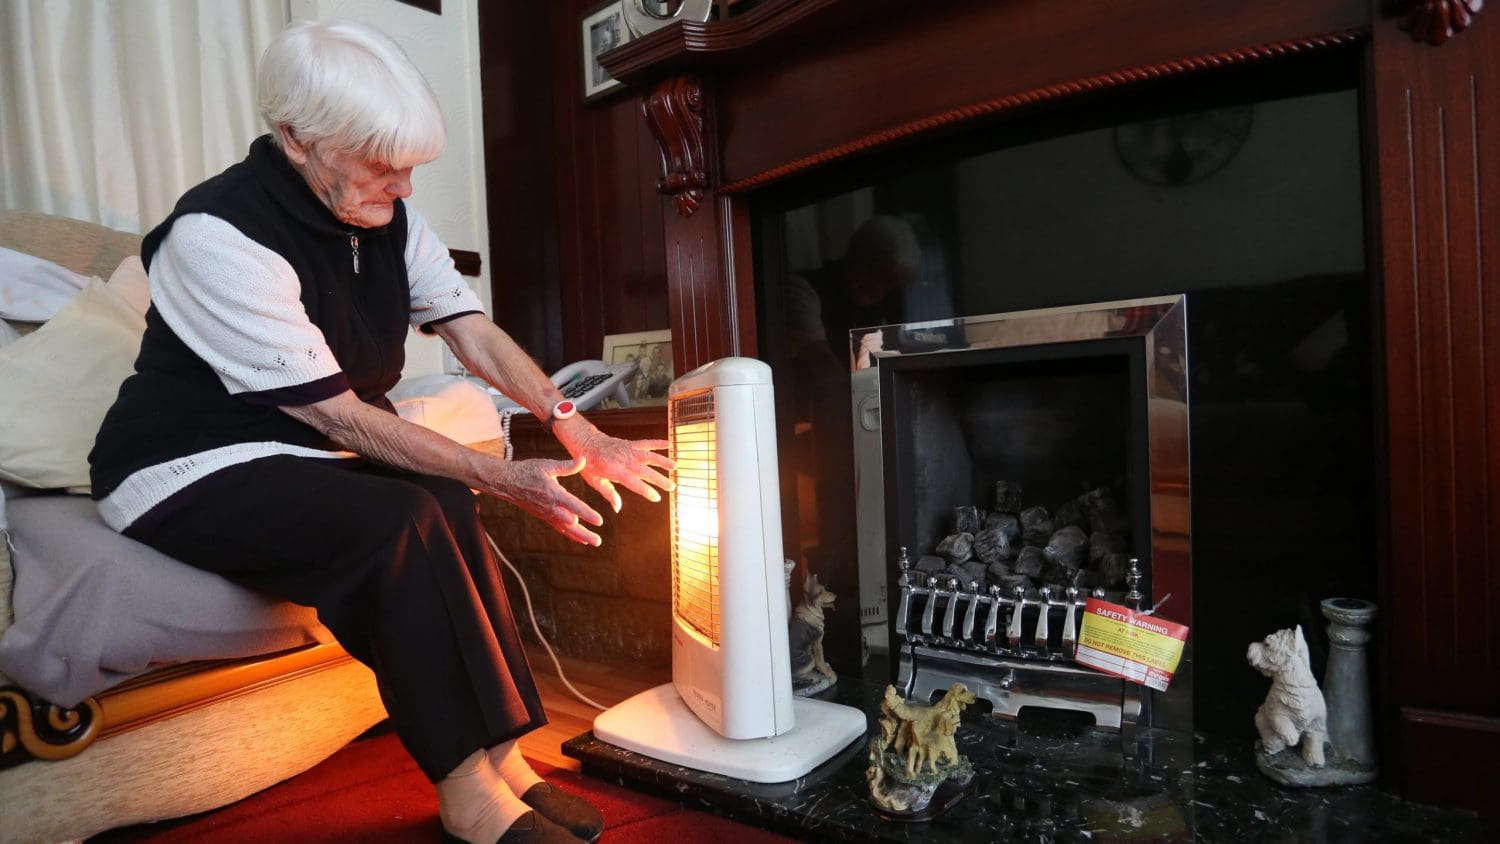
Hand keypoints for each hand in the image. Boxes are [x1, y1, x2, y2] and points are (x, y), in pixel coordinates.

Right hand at [473, 453, 603, 545]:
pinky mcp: (544, 516)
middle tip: (598, 541)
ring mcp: (547, 513)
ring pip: (566, 529)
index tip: (599, 521)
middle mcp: (551, 507)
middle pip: (571, 524)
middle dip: (585, 532)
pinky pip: (559, 528)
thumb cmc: (527, 471)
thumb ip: (566, 466)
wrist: (507, 482)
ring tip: (594, 542)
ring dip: (580, 536)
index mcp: (553, 493)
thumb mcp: (547, 465)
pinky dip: (570, 534)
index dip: (587, 514)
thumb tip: (583, 459)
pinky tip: (581, 539)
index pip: (574, 505)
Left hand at [555, 422, 673, 512]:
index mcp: (613, 470)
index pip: (633, 482)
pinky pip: (645, 443)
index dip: (645, 490)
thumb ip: (609, 494)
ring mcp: (627, 450)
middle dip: (659, 479)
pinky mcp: (629, 444)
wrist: (585, 442)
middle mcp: (622, 459)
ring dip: (662, 461)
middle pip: (644, 470)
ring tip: (675, 467)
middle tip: (672, 487)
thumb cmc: (588, 464)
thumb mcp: (595, 481)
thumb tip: (618, 508)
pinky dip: (657, 443)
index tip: (656, 497)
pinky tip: (668, 445)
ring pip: (648, 456)